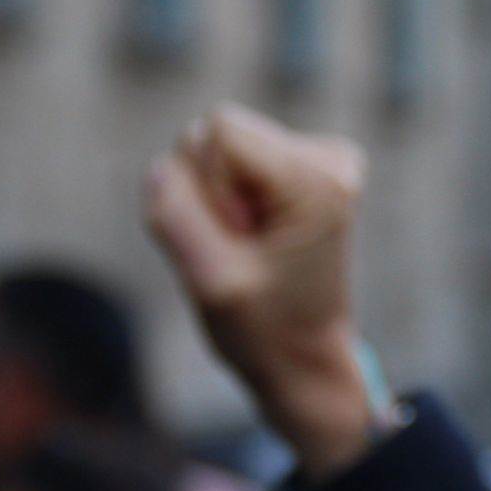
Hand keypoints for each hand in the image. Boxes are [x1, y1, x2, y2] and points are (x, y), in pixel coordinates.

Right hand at [146, 104, 378, 476]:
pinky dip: (230, 203)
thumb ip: (175, 217)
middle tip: (241, 250)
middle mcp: (330, 159)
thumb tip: (160, 167)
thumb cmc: (265, 331)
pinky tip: (255, 241)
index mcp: (318, 181)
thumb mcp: (210, 282)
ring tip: (248, 249)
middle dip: (209, 192)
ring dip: (217, 201)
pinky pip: (232, 163)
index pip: (218, 130)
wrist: (306, 360)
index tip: (233, 237)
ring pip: (220, 149)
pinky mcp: (305, 171)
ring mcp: (322, 162)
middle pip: (217, 133)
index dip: (204, 185)